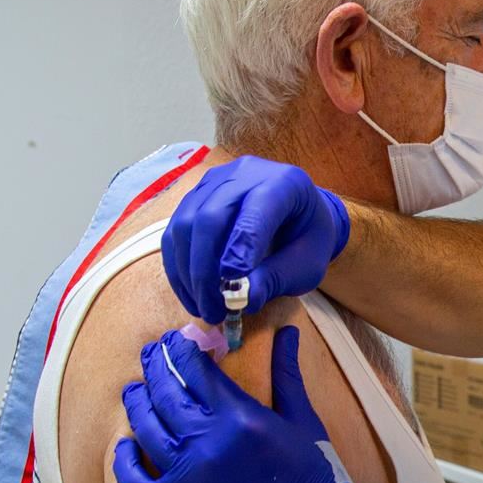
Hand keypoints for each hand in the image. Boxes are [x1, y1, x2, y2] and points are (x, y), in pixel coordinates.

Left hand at [113, 327, 381, 482]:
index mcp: (241, 417)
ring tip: (135, 390)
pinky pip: (133, 479)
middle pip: (165, 392)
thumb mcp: (304, 421)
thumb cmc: (317, 479)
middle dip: (155, 365)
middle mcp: (209, 442)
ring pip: (145, 428)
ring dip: (136, 402)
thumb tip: (287, 332)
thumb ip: (287, 374)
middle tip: (151, 353)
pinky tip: (126, 444)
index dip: (182, 349)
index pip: (196, 369)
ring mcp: (187, 476)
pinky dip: (124, 459)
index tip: (178, 340)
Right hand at [163, 156, 350, 322]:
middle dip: (206, 270)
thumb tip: (244, 299)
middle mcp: (244, 174)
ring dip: (188, 273)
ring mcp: (214, 183)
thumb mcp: (306, 264)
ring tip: (204, 308)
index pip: (256, 210)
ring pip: (185, 225)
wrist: (298, 217)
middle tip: (213, 309)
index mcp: (284, 183)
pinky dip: (179, 268)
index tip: (232, 282)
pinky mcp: (194, 198)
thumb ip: (277, 277)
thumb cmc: (307, 239)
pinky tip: (192, 296)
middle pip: (210, 216)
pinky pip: (175, 234)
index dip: (241, 245)